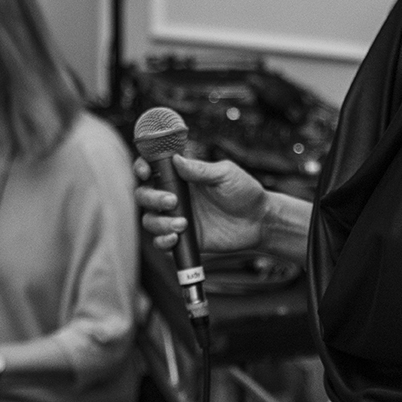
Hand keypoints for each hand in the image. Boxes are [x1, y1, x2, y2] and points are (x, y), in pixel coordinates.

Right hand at [133, 154, 267, 254]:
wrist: (259, 221)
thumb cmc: (244, 192)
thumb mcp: (225, 174)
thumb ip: (200, 169)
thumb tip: (176, 160)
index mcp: (182, 177)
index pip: (153, 169)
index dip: (142, 168)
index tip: (146, 172)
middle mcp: (175, 196)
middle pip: (144, 195)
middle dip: (151, 198)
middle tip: (172, 201)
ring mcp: (177, 217)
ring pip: (149, 220)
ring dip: (159, 222)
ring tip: (182, 224)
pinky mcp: (183, 238)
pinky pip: (160, 242)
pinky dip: (162, 241)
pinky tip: (176, 238)